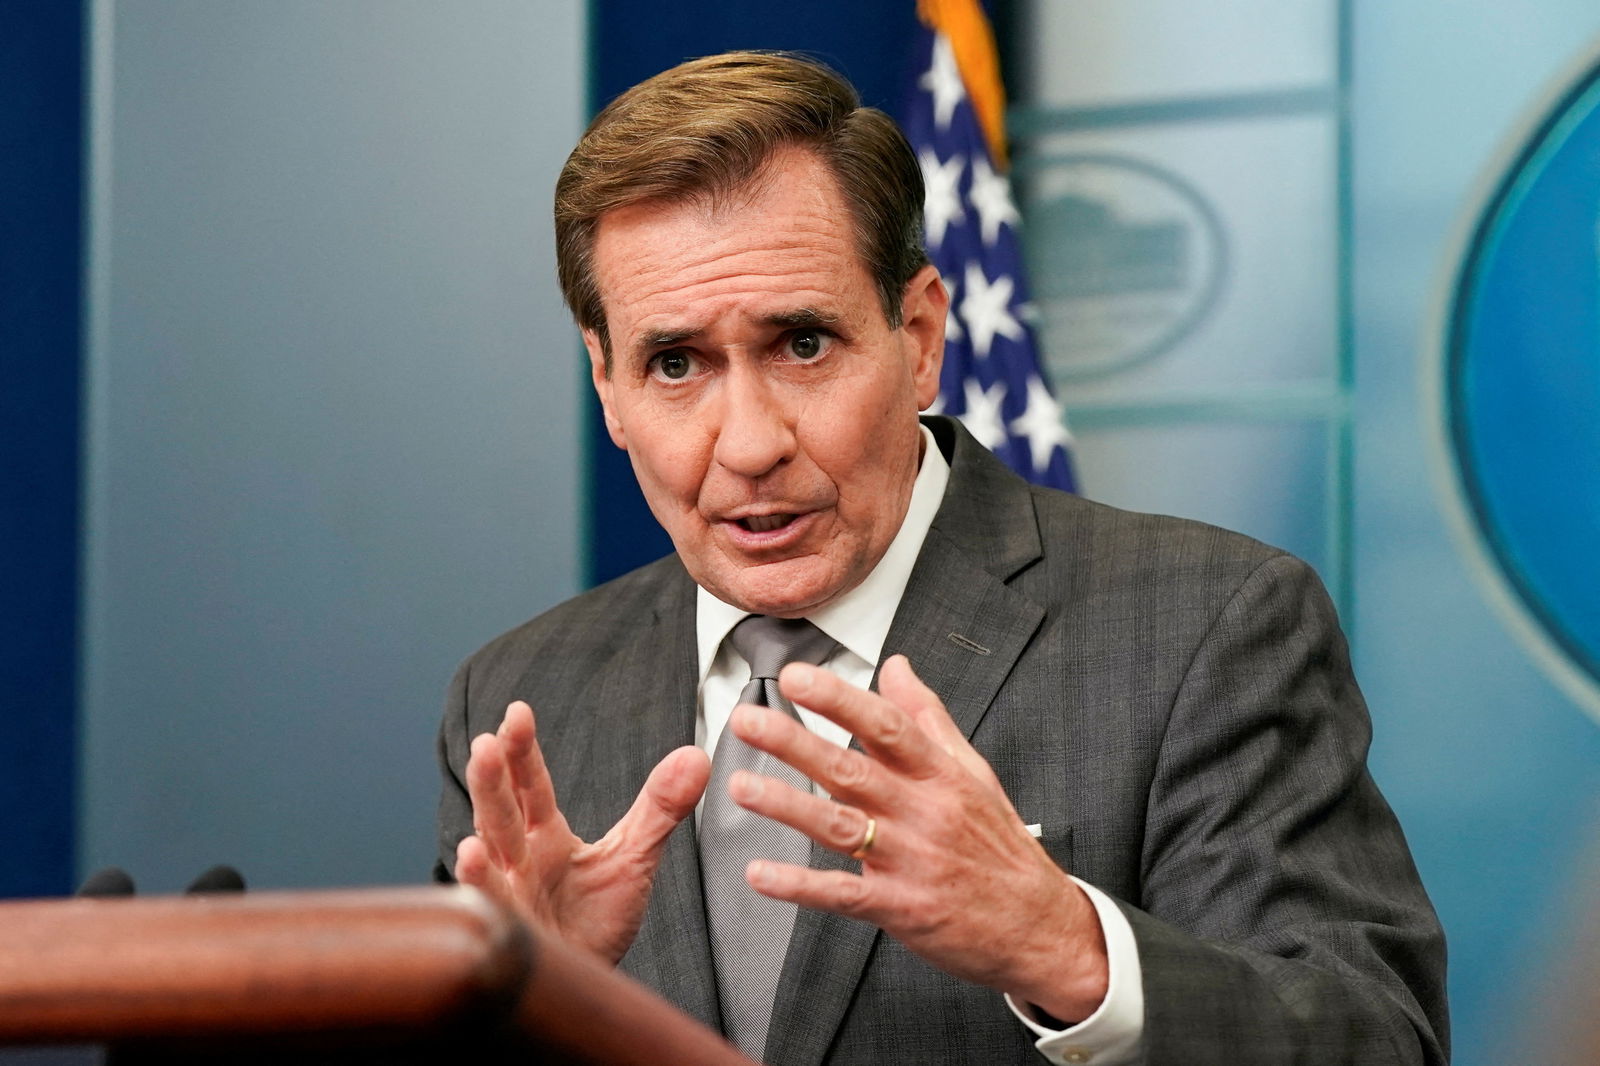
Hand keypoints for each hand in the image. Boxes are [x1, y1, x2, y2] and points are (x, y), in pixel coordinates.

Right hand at [455, 700, 709, 963]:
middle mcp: (520, 860)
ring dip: (481, 817)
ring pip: (490, 851)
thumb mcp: (633, 857)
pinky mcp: (514, 933)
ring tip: (476, 783)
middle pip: (503, 811)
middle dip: (494, 777)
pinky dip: (480, 884)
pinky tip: (471, 858)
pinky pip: (492, 906)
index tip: (517, 713)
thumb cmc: (595, 922)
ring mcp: (512, 895)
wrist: (587, 988)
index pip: (532, 787)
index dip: (523, 752)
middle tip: (487, 740)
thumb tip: (696, 756)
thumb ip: (659, 808)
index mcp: (544, 837)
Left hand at [725, 655, 1108, 1021]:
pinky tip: (761, 873)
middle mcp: (925, 813)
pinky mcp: (902, 909)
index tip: (796, 677)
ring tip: (741, 786)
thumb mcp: (974, 773)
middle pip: (852, 771)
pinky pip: (843, 894)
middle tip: (748, 720)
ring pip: (841, 827)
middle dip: (795, 742)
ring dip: (787, 806)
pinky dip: (799, 886)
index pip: (885, 726)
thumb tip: (896, 667)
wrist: (1043, 929)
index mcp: (941, 775)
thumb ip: (928, 718)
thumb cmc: (1001, 846)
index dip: (838, 699)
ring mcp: (912, 862)